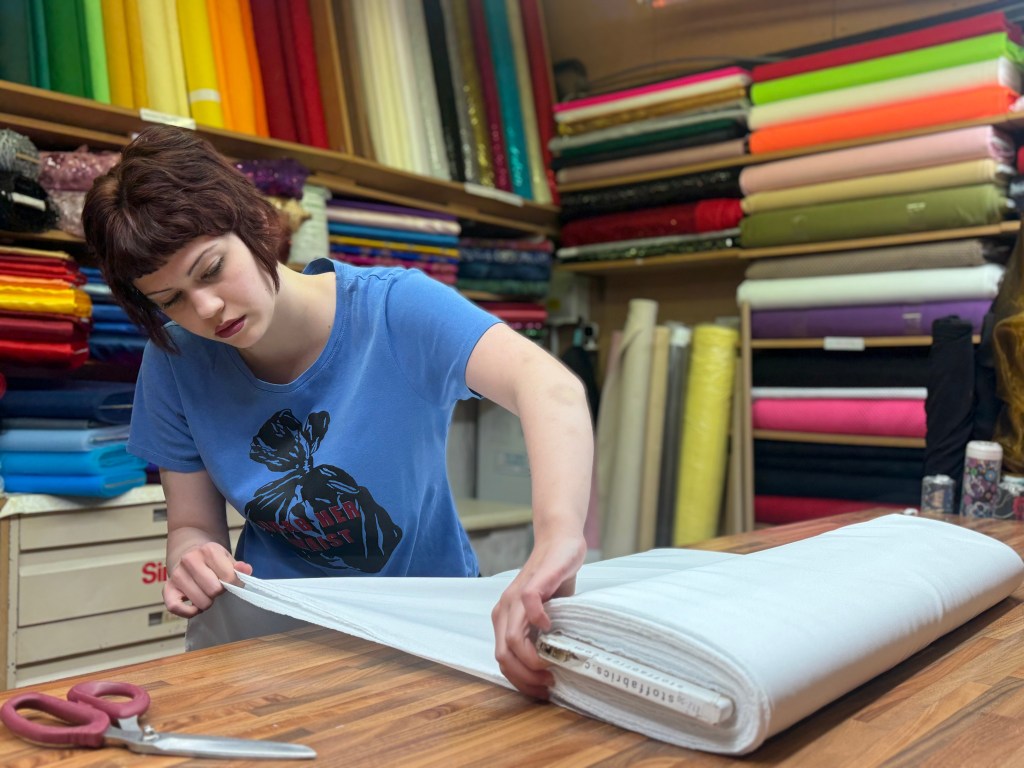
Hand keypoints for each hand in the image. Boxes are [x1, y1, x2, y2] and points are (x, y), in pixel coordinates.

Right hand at [163, 542, 252, 617]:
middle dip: (219, 593)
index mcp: (208, 550)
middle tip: (217, 588)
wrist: (188, 551)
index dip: (234, 584)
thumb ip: (238, 567)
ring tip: (207, 594)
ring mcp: (177, 574)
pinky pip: (175, 607)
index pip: (228, 577)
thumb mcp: (227, 558)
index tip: (232, 583)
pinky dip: (188, 612)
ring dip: (207, 602)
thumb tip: (246, 570)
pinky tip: (195, 608)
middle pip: (214, 591)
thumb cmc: (212, 559)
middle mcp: (189, 560)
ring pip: (200, 602)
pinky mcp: (167, 588)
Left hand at [492, 532, 585, 698]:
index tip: (541, 691)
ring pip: (511, 638)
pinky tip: (553, 628)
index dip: (519, 681)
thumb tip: (553, 669)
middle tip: (548, 684)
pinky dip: (539, 622)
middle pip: (503, 655)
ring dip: (530, 659)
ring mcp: (516, 596)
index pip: (502, 660)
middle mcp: (504, 609)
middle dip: (525, 677)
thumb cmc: (554, 580)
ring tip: (551, 668)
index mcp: (504, 619)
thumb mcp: (546, 615)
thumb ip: (542, 637)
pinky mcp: (534, 582)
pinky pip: (528, 606)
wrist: (560, 541)